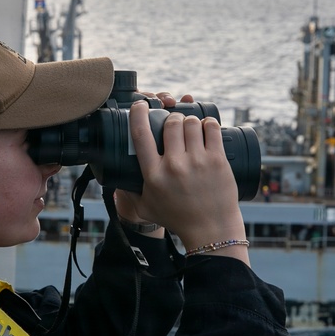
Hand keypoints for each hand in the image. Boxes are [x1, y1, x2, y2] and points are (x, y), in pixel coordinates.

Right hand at [122, 101, 247, 263]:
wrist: (210, 230)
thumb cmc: (177, 219)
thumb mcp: (146, 207)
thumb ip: (130, 192)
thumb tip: (117, 178)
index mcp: (153, 174)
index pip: (140, 135)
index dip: (138, 113)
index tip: (141, 105)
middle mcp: (174, 165)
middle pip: (171, 123)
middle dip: (172, 118)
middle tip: (175, 124)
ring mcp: (197, 162)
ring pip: (191, 122)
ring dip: (190, 120)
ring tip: (191, 128)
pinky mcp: (217, 160)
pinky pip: (212, 128)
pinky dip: (209, 123)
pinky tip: (207, 126)